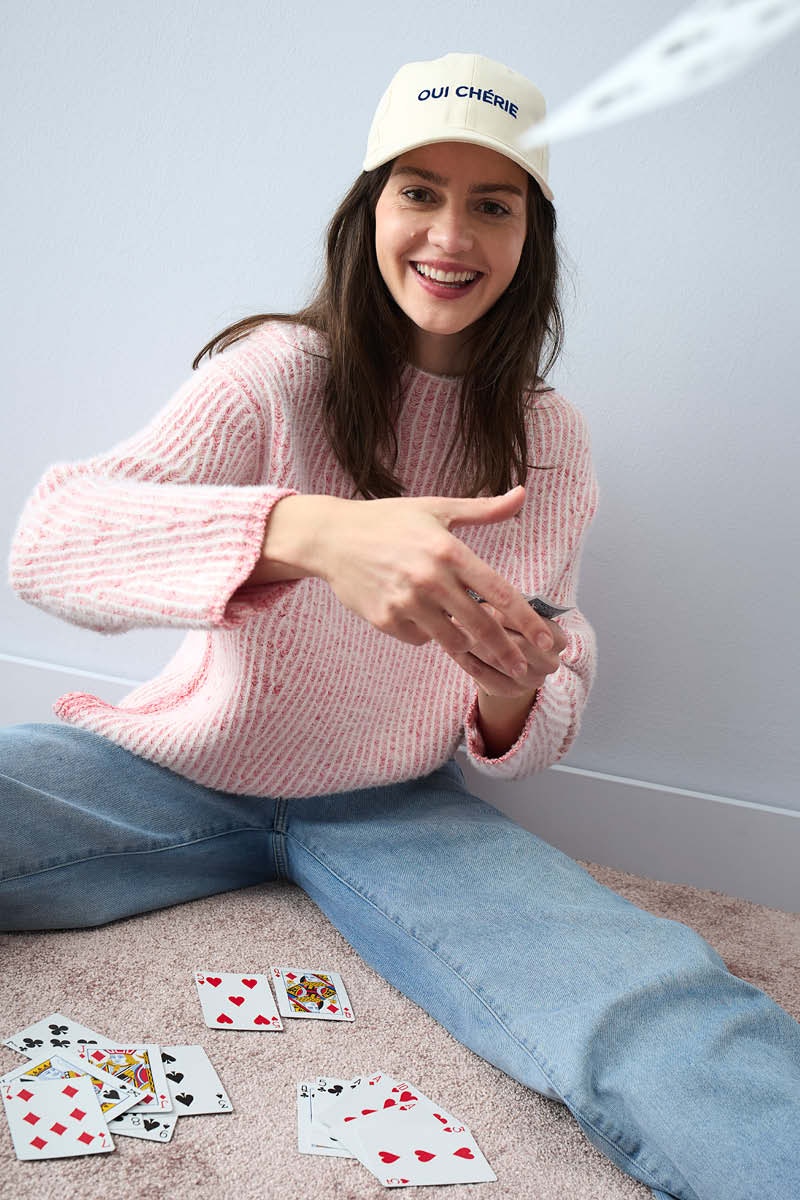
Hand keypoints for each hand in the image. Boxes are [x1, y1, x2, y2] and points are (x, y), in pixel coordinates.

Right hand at [310, 486, 555, 678]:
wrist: (332, 538)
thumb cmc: (388, 521)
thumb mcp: (436, 509)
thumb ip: (483, 510)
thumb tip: (522, 494)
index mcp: (449, 551)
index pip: (499, 592)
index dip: (527, 620)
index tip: (546, 640)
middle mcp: (430, 579)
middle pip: (480, 626)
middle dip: (506, 653)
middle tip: (523, 670)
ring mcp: (406, 603)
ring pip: (452, 640)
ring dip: (469, 648)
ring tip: (485, 655)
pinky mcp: (386, 620)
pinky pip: (420, 639)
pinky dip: (428, 635)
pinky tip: (423, 619)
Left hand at [449, 602, 566, 697]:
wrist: (514, 657)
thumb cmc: (514, 626)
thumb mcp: (516, 613)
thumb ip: (507, 607)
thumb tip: (480, 604)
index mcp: (557, 638)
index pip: (532, 625)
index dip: (504, 614)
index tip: (479, 603)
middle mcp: (550, 663)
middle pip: (516, 644)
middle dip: (486, 627)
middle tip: (459, 614)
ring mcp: (533, 681)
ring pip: (497, 660)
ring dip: (471, 642)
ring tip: (452, 627)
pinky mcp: (511, 693)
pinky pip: (484, 676)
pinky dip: (465, 660)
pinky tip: (451, 647)